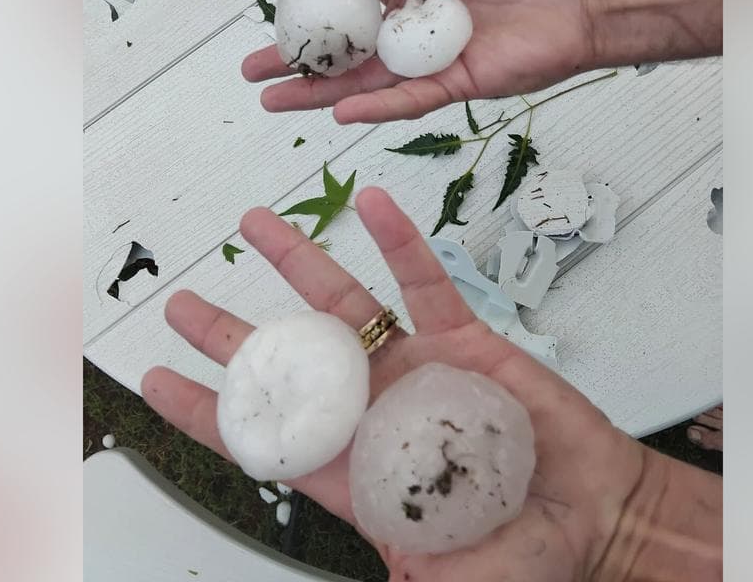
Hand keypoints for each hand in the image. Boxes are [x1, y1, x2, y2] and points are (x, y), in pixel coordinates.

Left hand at [142, 188, 719, 580]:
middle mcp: (374, 411)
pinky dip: (398, 244)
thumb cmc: (525, 552)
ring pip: (344, 307)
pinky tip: (373, 207)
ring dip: (298, 263)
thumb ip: (420, 573)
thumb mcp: (453, 578)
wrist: (595, 514)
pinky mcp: (466, 341)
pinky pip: (424, 284)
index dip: (207, 411)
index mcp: (356, 469)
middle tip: (183, 304)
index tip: (157, 382)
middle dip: (231, 334)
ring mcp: (417, 369)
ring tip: (256, 224)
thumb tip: (392, 577)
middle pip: (287, 362)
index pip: (265, 438)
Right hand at [240, 0, 602, 124]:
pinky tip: (338, 110)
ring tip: (272, 98)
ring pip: (362, 78)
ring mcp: (429, 56)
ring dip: (317, 90)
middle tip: (252, 61)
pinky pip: (407, 99)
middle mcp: (413, 21)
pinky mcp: (454, 84)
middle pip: (342, 40)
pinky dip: (374, 107)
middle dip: (295, 52)